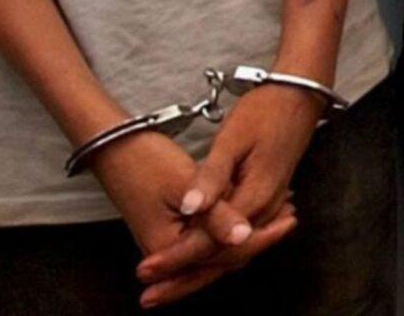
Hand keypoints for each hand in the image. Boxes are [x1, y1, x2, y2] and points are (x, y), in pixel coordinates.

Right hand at [90, 131, 297, 308]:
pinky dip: (231, 227)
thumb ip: (216, 214)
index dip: (261, 237)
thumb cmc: (143, 161)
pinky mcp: (172, 230)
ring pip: (218, 248)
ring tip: (280, 216)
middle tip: (290, 220)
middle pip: (224, 257)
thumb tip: (245, 235)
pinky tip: (251, 214)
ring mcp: (169, 242)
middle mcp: (167, 252)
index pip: (226, 254)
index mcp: (169, 246)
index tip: (288, 220)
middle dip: (259, 240)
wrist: (114, 145)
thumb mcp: (183, 184)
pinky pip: (208, 237)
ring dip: (247, 234)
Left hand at [137, 84, 322, 292]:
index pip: (209, 242)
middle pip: (221, 257)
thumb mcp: (231, 142)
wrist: (296, 96)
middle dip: (184, 277)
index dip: (175, 259)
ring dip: (198, 267)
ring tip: (164, 281)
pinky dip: (213, 249)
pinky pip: (236, 234)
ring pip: (229, 250)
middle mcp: (263, 210)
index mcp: (255, 199)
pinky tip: (196, 253)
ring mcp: (267, 206)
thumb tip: (191, 210)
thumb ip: (212, 181)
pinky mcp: (264, 199)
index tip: (145, 271)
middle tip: (149, 295)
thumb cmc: (265, 112)